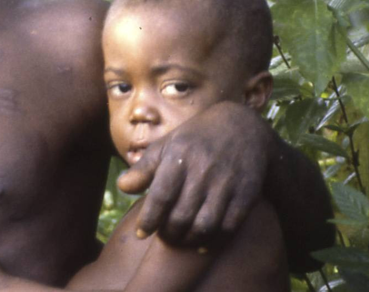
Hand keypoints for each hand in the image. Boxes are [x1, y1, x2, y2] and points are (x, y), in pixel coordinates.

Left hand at [117, 101, 276, 244]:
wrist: (242, 126)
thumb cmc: (195, 139)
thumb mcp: (167, 145)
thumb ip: (144, 168)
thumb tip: (122, 187)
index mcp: (180, 156)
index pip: (161, 196)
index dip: (149, 219)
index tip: (141, 234)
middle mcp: (203, 170)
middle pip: (181, 215)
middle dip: (168, 233)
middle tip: (163, 236)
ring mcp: (227, 183)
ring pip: (205, 225)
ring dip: (189, 239)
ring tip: (180, 239)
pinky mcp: (246, 193)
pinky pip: (229, 226)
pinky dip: (214, 240)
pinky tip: (202, 243)